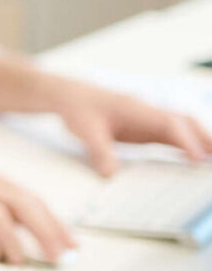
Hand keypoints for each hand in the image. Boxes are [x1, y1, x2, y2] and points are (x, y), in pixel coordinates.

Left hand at [48, 80, 211, 176]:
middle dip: (204, 139)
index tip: (198, 158)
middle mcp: (149, 112)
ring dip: (200, 142)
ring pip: (183, 128)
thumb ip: (99, 151)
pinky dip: (187, 146)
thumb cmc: (79, 108)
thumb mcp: (83, 130)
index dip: (185, 140)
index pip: (168, 124)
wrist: (72, 96)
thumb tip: (111, 174)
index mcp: (136, 109)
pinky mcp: (148, 128)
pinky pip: (173, 136)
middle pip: (184, 122)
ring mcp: (150, 119)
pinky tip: (196, 160)